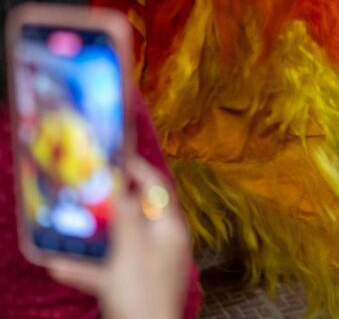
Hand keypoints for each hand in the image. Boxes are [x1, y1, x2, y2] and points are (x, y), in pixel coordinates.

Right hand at [48, 158, 191, 318]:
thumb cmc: (142, 290)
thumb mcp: (131, 248)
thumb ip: (126, 214)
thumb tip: (121, 183)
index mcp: (171, 230)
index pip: (160, 189)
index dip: (140, 170)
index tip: (118, 157)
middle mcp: (165, 245)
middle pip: (140, 214)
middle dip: (115, 202)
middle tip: (92, 189)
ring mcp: (151, 267)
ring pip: (121, 243)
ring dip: (96, 236)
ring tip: (73, 225)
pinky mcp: (135, 287)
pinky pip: (109, 271)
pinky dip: (88, 268)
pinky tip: (59, 267)